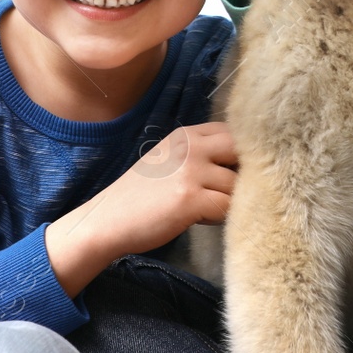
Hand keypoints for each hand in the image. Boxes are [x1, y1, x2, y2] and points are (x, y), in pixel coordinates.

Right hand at [44, 122, 236, 295]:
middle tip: (232, 191)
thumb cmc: (139, 195)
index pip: (233, 132)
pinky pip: (228, 207)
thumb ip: (199, 153)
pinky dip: (222, 217)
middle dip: (245, 173)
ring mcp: (191, 171)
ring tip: (209, 209)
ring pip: (238, 184)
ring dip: (231, 200)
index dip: (241, 153)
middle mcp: (191, 146)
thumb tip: (243, 162)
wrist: (107, 220)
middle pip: (243, 151)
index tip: (236, 171)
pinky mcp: (190, 199)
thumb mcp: (168, 159)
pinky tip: (203, 219)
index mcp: (186, 134)